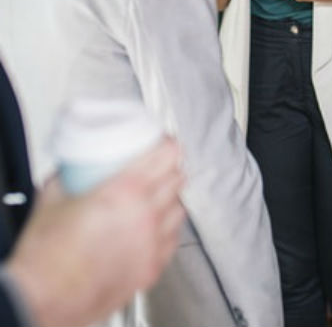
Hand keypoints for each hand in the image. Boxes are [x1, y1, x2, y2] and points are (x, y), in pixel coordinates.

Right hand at [7, 138, 184, 326]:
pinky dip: (167, 229)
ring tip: (156, 198)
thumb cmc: (44, 257)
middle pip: (177, 179)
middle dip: (170, 170)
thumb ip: (70, 174)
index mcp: (126, 191)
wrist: (41, 299)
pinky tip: (154, 228)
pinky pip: (173, 239)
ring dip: (171, 199)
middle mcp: (145, 215)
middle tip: (158, 169)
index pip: (168, 155)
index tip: (164, 143)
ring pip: (180, 208)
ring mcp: (152, 243)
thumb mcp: (52, 197)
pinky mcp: (151, 268)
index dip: (168, 144)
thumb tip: (76, 165)